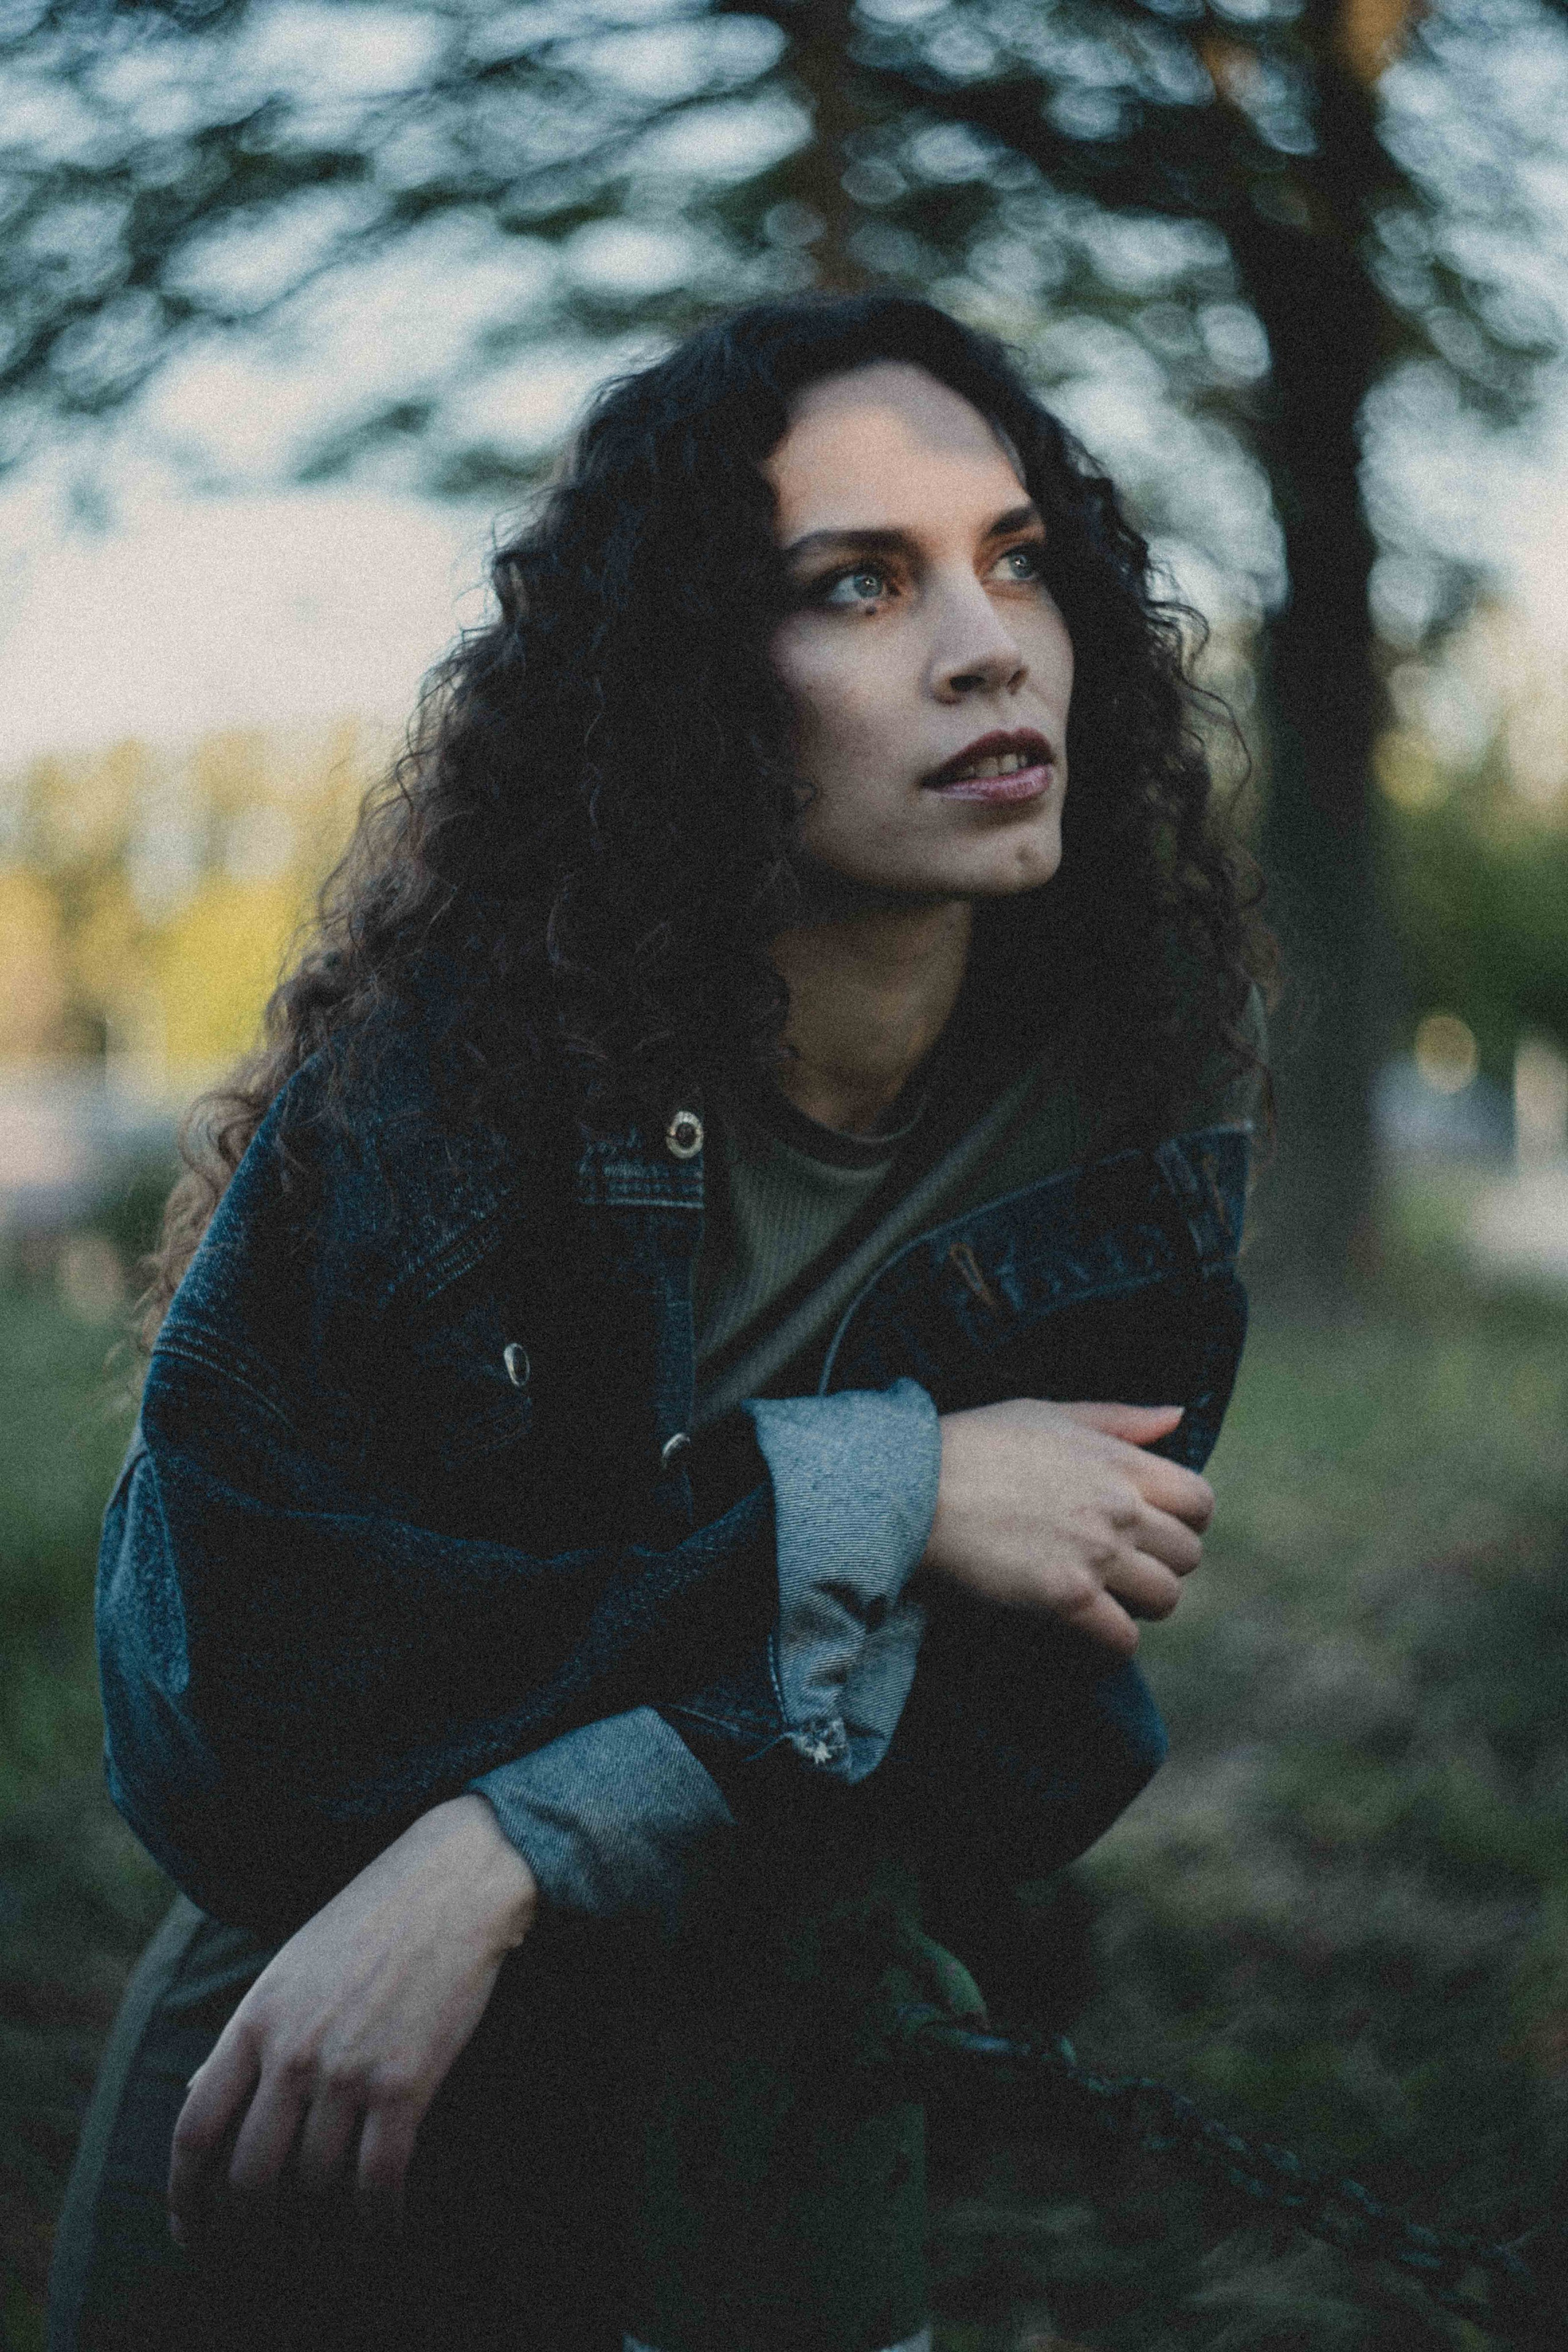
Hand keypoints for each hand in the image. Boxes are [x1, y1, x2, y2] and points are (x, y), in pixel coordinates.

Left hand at [169, 1795, 537, 2246]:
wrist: (452, 1883)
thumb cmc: (370, 1919)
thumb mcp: (288, 1967)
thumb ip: (244, 2034)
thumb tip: (192, 2093)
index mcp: (255, 2019)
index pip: (195, 2129)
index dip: (184, 2195)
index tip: (191, 2230)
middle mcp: (293, 2051)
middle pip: (249, 2174)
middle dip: (252, 2221)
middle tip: (268, 2238)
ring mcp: (348, 2070)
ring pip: (315, 2181)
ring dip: (326, 2211)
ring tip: (339, 2213)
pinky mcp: (406, 2083)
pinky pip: (379, 2181)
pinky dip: (378, 2219)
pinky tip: (384, 2228)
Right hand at [919, 1399, 1213, 1655]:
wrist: (913, 1488)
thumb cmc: (974, 1444)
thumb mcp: (1047, 1413)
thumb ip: (1118, 1418)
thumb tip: (1179, 1415)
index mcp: (1119, 1461)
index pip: (1199, 1500)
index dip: (1186, 1519)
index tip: (1154, 1527)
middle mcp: (1119, 1508)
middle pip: (1187, 1554)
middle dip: (1162, 1563)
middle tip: (1123, 1566)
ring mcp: (1096, 1554)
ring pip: (1165, 1599)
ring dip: (1140, 1605)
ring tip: (1106, 1598)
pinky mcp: (1067, 1598)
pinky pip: (1123, 1640)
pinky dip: (1110, 1644)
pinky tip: (1084, 1631)